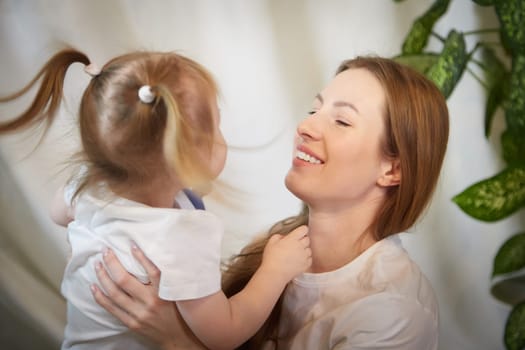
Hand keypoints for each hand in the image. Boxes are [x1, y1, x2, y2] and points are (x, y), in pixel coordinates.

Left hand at [91, 245, 205, 349]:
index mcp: (164, 292)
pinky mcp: (131, 323)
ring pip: (115, 293)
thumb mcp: (177, 294)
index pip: (152, 270)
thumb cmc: (179, 313)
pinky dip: (101, 297)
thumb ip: (166, 279)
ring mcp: (139, 314)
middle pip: (125, 280)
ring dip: (103, 277)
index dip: (140, 256)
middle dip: (112, 263)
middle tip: (105, 251)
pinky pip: (112, 308)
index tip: (131, 245)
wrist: (178, 338)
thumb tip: (153, 257)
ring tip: (97, 265)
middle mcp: (150, 302)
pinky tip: (94, 287)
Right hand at [260, 225, 311, 283]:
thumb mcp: (271, 242)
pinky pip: (310, 259)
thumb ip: (278, 236)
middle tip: (295, 244)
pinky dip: (306, 259)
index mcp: (292, 239)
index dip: (302, 230)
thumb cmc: (272, 259)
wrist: (275, 273)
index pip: (304, 229)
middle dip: (302, 240)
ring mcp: (304, 256)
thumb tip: (283, 237)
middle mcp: (300, 246)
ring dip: (304, 250)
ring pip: (309, 249)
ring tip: (296, 253)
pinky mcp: (305, 265)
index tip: (299, 232)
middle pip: (307, 239)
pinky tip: (298, 260)